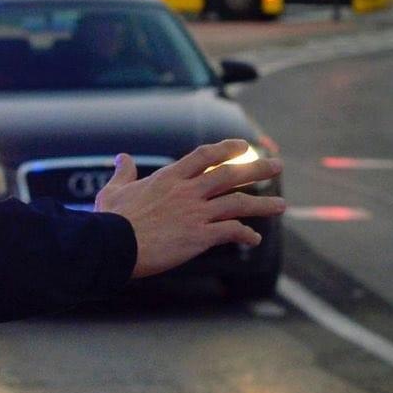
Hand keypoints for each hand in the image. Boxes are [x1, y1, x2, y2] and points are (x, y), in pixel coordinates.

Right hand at [94, 139, 283, 278]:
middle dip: (257, 169)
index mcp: (169, 178)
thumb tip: (122, 157)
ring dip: (262, 204)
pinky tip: (254, 239)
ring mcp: (195, 214)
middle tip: (277, 165)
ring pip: (238, 203)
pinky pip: (230, 232)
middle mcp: (187, 192)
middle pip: (230, 175)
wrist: (113, 246)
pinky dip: (245, 234)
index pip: (205, 155)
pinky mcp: (198, 237)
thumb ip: (124, 173)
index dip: (226, 148)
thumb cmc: (111, 219)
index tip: (242, 146)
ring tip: (281, 205)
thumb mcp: (114, 190)